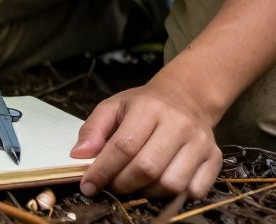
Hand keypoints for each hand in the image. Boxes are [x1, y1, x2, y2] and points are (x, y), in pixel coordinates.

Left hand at [72, 81, 221, 199]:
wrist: (187, 97)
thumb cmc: (144, 105)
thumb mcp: (113, 107)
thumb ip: (92, 129)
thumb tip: (78, 156)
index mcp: (149, 109)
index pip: (123, 146)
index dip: (102, 170)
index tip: (88, 186)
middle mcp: (179, 125)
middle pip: (147, 168)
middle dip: (122, 184)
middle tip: (111, 186)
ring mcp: (201, 143)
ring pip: (172, 183)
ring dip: (147, 192)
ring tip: (134, 185)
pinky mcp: (215, 158)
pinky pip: (195, 190)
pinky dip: (174, 197)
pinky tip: (158, 186)